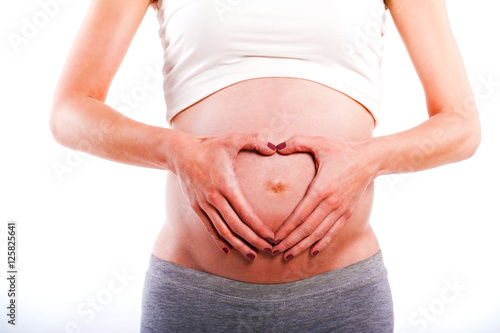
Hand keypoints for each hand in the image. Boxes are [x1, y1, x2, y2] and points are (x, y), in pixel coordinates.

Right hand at [171, 130, 276, 260]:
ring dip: (238, 245)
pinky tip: (228, 249)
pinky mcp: (196, 207)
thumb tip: (274, 147)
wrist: (180, 153)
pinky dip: (218, 240)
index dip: (259, 227)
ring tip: (252, 255)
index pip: (245, 212)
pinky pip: (209, 227)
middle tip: (269, 250)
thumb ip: (255, 140)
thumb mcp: (232, 139)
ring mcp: (203, 204)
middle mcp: (214, 198)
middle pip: (236, 226)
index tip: (271, 237)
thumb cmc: (209, 145)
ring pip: (222, 231)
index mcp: (225, 184)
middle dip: (253, 240)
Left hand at [271, 135, 377, 259]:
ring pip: (319, 234)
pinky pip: (333, 232)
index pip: (300, 214)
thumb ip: (297, 142)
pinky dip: (322, 243)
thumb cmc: (341, 150)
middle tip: (274, 251)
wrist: (369, 160)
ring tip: (288, 255)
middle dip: (290, 242)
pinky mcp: (347, 213)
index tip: (274, 238)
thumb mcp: (319, 142)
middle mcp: (331, 203)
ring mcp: (340, 210)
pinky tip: (312, 252)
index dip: (286, 228)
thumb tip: (277, 147)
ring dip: (302, 246)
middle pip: (307, 228)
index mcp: (322, 188)